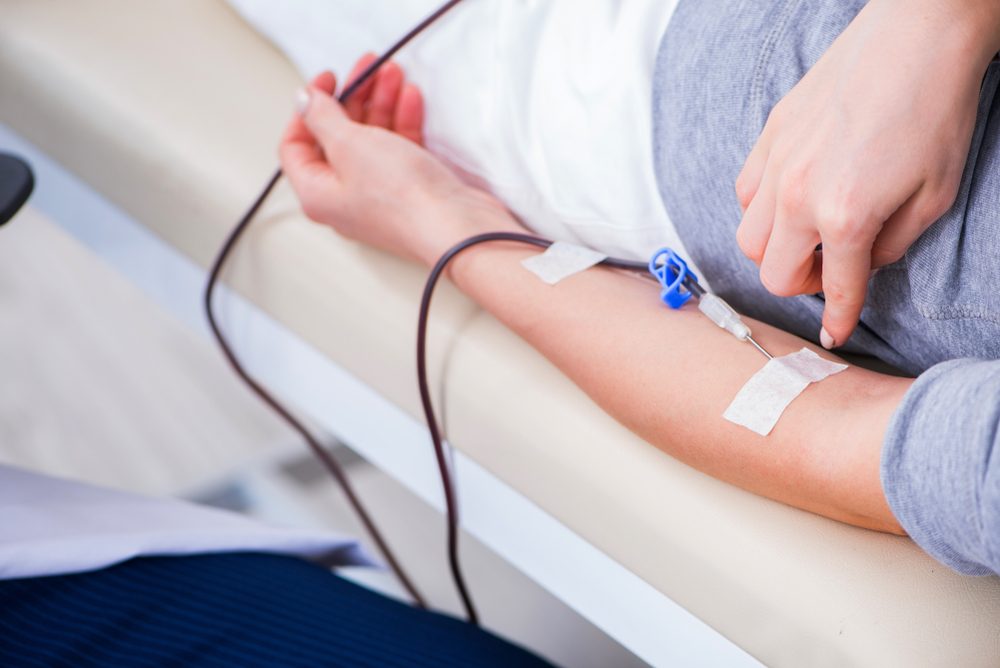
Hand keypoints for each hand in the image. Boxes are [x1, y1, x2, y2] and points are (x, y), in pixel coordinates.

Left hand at [280, 57, 519, 267]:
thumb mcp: (349, 144)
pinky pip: (398, 150)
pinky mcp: (409, 191)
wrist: (456, 226)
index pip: (296, 145)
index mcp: (317, 194)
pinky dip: (402, 122)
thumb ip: (322, 117)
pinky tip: (411, 99)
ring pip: (371, 140)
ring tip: (393, 75)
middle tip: (367, 69)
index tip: (328, 81)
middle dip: (353, 98)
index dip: (307, 108)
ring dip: (381, 104)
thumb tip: (304, 101)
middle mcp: (344, 198)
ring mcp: (378, 195)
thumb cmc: (402, 198)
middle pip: (337, 138)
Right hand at [735, 0, 999, 348]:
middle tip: (832, 269)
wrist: (919, 34)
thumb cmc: (937, 111)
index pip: (834, 289)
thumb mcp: (935, 195)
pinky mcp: (769, 136)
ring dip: (777, 251)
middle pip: (772, 274)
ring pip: (748, 239)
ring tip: (810, 235)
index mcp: (845, 216)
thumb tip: (864, 262)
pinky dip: (761, 211)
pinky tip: (792, 198)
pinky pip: (744, 194)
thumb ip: (893, 245)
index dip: (838, 319)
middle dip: (802, 285)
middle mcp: (799, 196)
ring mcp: (777, 164)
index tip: (836, 335)